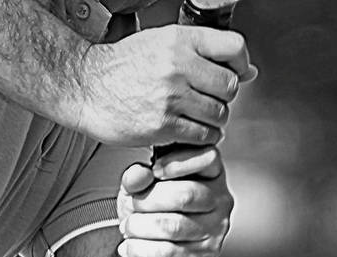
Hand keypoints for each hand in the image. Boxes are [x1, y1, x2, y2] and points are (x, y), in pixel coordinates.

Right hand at [69, 24, 253, 146]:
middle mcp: (178, 65)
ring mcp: (171, 97)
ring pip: (219, 114)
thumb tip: (249, 70)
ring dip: (213, 120)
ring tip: (194, 117)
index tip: (234, 73)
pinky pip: (203, 136)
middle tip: (207, 100)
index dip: (240, 64)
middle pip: (230, 86)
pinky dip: (201, 137)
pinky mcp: (164, 126)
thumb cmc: (122, 67)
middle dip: (224, 97)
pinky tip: (187, 131)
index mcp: (179, 40)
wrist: (87, 87)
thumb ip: (203, 53)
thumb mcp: (162, 44)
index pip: (234, 47)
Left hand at [115, 145, 232, 256]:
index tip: (154, 171)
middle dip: (148, 201)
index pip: (207, 158)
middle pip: (185, 195)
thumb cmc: (155, 213)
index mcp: (211, 174)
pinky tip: (128, 249)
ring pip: (174, 226)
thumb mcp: (141, 189)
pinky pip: (169, 252)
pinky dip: (141, 250)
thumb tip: (138, 173)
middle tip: (130, 208)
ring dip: (140, 227)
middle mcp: (220, 200)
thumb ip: (137, 177)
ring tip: (127, 228)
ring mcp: (216, 230)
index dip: (179, 162)